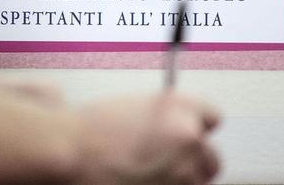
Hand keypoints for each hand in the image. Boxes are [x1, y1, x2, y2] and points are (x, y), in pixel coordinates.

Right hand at [74, 93, 219, 184]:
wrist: (71, 153)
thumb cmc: (93, 128)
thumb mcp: (137, 105)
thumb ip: (167, 114)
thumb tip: (179, 127)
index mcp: (182, 106)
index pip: (212, 117)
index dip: (196, 126)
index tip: (186, 132)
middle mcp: (189, 136)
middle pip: (211, 155)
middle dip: (192, 158)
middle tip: (166, 159)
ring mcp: (182, 170)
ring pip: (197, 180)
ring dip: (180, 177)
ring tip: (148, 171)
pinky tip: (142, 180)